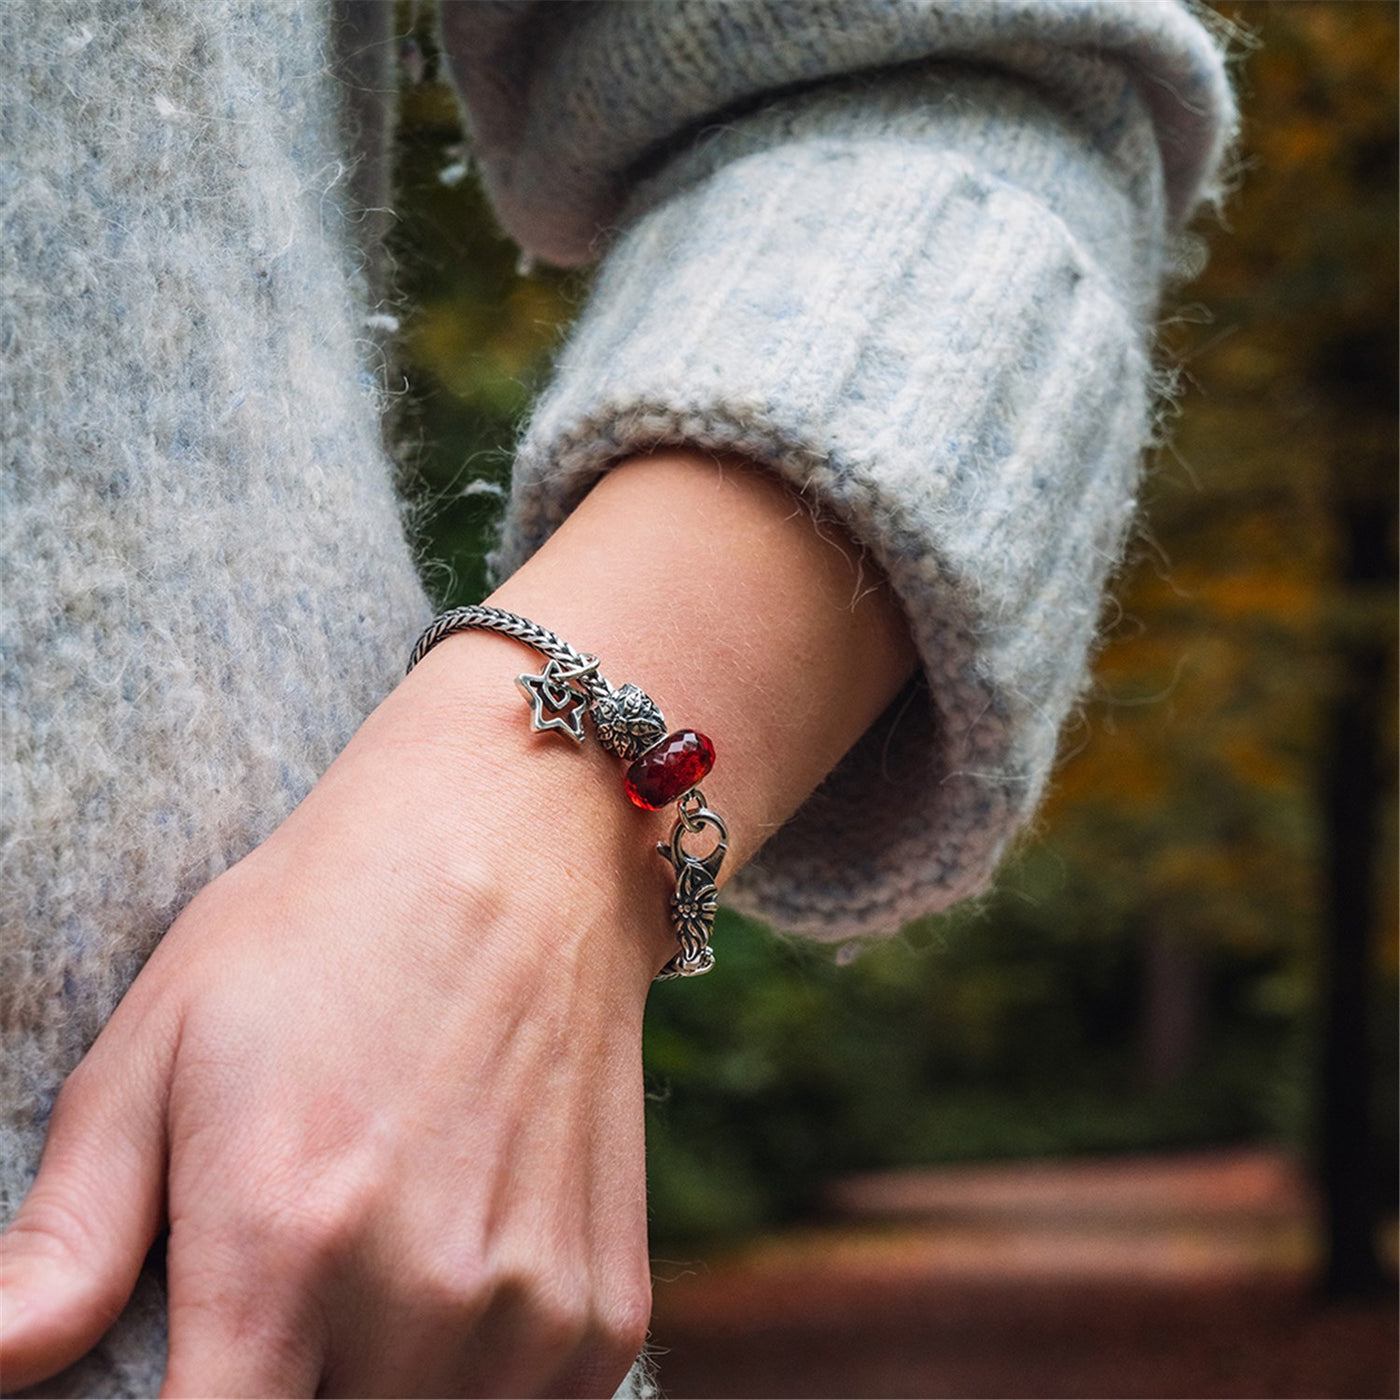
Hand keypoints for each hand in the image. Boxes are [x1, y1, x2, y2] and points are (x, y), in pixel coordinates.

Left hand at [0, 642, 663, 1396]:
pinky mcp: (606, 1304)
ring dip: (382, 1386)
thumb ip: (67, 1239)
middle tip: (283, 1290)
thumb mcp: (161, 1045)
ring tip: (372, 1262)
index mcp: (282, 1245)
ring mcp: (534, 1307)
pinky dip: (476, 1376)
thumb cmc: (323, 931)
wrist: (520, 851)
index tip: (195, 1372)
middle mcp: (422, 1298)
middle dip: (284, 1388)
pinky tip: (456, 1263)